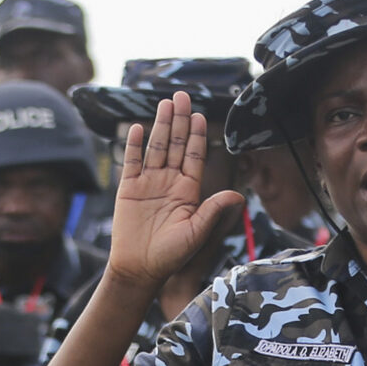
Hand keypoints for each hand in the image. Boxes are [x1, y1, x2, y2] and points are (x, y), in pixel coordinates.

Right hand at [107, 95, 243, 295]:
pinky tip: (139, 127)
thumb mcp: (196, 232)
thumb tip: (238, 194)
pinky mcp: (128, 189)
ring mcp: (148, 183)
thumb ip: (213, 210)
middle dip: (179, 120)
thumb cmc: (170, 256)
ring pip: (156, 147)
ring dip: (160, 125)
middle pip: (175, 144)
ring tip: (165, 103)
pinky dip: (135, 144)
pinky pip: (132, 161)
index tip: (200, 115)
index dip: (196, 135)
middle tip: (182, 96)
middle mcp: (169, 182)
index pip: (193, 155)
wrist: (139, 270)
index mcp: (188, 190)